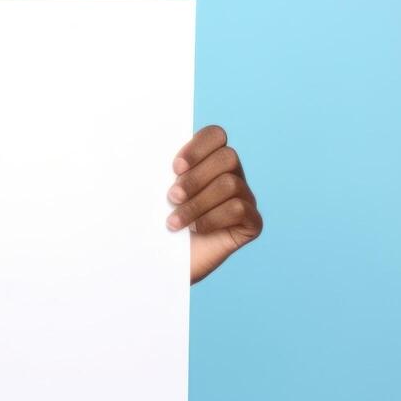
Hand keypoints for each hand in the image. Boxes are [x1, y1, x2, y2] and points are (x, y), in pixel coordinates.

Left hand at [165, 124, 262, 283]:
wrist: (165, 265)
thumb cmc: (158, 225)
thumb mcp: (155, 194)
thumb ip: (162, 171)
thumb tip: (148, 146)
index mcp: (209, 161)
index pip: (216, 135)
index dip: (197, 148)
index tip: (174, 168)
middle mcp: (232, 175)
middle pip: (227, 157)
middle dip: (196, 178)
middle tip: (171, 197)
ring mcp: (245, 198)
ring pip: (230, 184)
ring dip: (197, 204)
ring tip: (174, 222)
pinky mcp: (252, 223)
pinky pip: (240, 209)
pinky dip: (213, 218)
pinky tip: (195, 229)